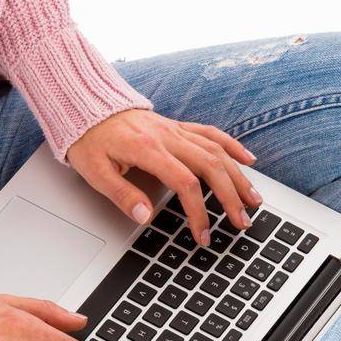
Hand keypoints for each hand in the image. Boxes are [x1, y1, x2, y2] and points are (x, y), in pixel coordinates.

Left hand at [67, 109, 260, 244]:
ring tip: (253, 200)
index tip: (203, 234)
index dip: (199, 212)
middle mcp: (168, 137)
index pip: (185, 183)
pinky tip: (249, 160)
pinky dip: (232, 146)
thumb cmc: (90, 140)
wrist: (87, 106)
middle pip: (211, 167)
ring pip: (216, 151)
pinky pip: (210, 133)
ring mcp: (176, 131)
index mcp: (149, 150)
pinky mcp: (178, 127)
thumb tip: (144, 216)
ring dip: (238, 176)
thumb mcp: (95, 172)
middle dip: (230, 197)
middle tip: (242, 222)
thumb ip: (121, 194)